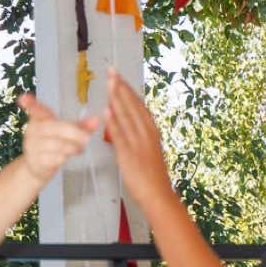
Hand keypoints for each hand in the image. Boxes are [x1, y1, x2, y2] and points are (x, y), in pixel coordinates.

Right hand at [16, 95, 99, 180]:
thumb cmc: (52, 145)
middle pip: (53, 127)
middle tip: (86, 138)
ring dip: (72, 147)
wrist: (36, 168)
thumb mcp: (65, 132)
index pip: (35, 109)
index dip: (30, 104)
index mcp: (38, 119)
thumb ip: (80, 126)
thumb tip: (97, 120)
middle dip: (73, 133)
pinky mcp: (36, 161)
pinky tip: (68, 156)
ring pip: (56, 144)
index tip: (24, 99)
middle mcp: (32, 131)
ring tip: (79, 148)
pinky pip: (55, 158)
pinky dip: (65, 157)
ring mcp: (32, 146)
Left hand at [103, 75, 174, 203]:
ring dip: (116, 98)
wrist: (159, 195)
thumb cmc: (152, 176)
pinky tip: (107, 109)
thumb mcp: (149, 150)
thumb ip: (139, 136)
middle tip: (111, 71)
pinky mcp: (129, 154)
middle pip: (132, 106)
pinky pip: (120, 135)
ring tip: (108, 82)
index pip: (138, 105)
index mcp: (152, 130)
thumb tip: (125, 123)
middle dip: (120, 87)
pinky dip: (113, 121)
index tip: (119, 77)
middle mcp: (146, 133)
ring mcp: (138, 143)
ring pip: (126, 116)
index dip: (128, 89)